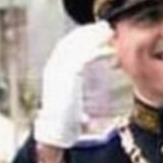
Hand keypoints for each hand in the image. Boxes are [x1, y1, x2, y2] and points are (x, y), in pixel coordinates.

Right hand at [33, 22, 112, 149]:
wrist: (56, 135)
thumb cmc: (66, 122)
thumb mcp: (72, 101)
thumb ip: (78, 89)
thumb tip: (90, 92)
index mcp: (53, 72)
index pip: (66, 46)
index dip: (82, 37)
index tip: (99, 32)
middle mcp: (53, 69)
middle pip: (71, 42)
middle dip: (88, 32)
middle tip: (107, 27)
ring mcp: (57, 73)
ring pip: (76, 47)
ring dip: (94, 38)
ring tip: (109, 33)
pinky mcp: (66, 79)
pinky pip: (82, 58)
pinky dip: (96, 52)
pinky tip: (109, 51)